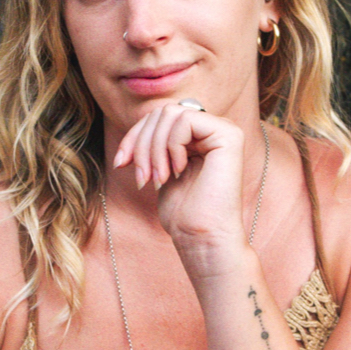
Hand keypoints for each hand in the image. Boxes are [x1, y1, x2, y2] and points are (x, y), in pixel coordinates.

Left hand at [112, 101, 249, 264]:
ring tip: (158, 179)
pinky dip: (172, 146)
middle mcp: (213, 129)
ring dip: (154, 149)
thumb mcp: (159, 170)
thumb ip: (154, 145)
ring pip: (170, 114)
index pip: (158, 117)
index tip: (120, 164)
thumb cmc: (183, 213)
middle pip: (162, 113)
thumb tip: (135, 130)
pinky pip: (186, 121)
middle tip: (142, 178)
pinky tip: (178, 171)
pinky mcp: (229, 135)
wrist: (202, 237)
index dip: (133, 137)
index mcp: (198, 136)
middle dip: (142, 144)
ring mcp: (223, 130)